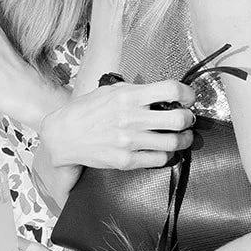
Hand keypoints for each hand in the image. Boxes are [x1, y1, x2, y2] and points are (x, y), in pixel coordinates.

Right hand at [38, 79, 194, 169]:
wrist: (62, 136)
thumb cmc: (85, 111)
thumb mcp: (108, 91)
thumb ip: (135, 90)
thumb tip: (162, 94)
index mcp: (128, 96)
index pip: (172, 90)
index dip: (187, 94)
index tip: (188, 99)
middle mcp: (131, 118)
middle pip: (180, 119)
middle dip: (188, 118)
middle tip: (186, 119)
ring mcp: (129, 141)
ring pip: (174, 142)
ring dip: (183, 139)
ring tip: (181, 137)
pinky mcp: (126, 160)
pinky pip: (160, 159)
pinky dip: (167, 155)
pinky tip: (164, 150)